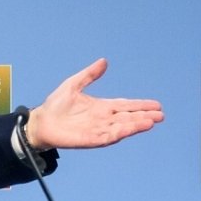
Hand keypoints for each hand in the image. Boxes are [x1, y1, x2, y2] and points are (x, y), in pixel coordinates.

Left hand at [28, 58, 163, 149]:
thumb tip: (104, 61)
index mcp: (102, 107)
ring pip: (122, 127)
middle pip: (128, 117)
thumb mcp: (73, 85)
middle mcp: (103, 119)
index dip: (140, 105)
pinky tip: (131, 129)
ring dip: (136, 125)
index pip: (126, 105)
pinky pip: (109, 136)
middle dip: (144, 116)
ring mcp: (98, 130)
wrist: (40, 122)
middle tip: (161, 115)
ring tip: (151, 121)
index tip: (156, 105)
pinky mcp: (90, 139)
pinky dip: (121, 133)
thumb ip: (89, 74)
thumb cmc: (55, 105)